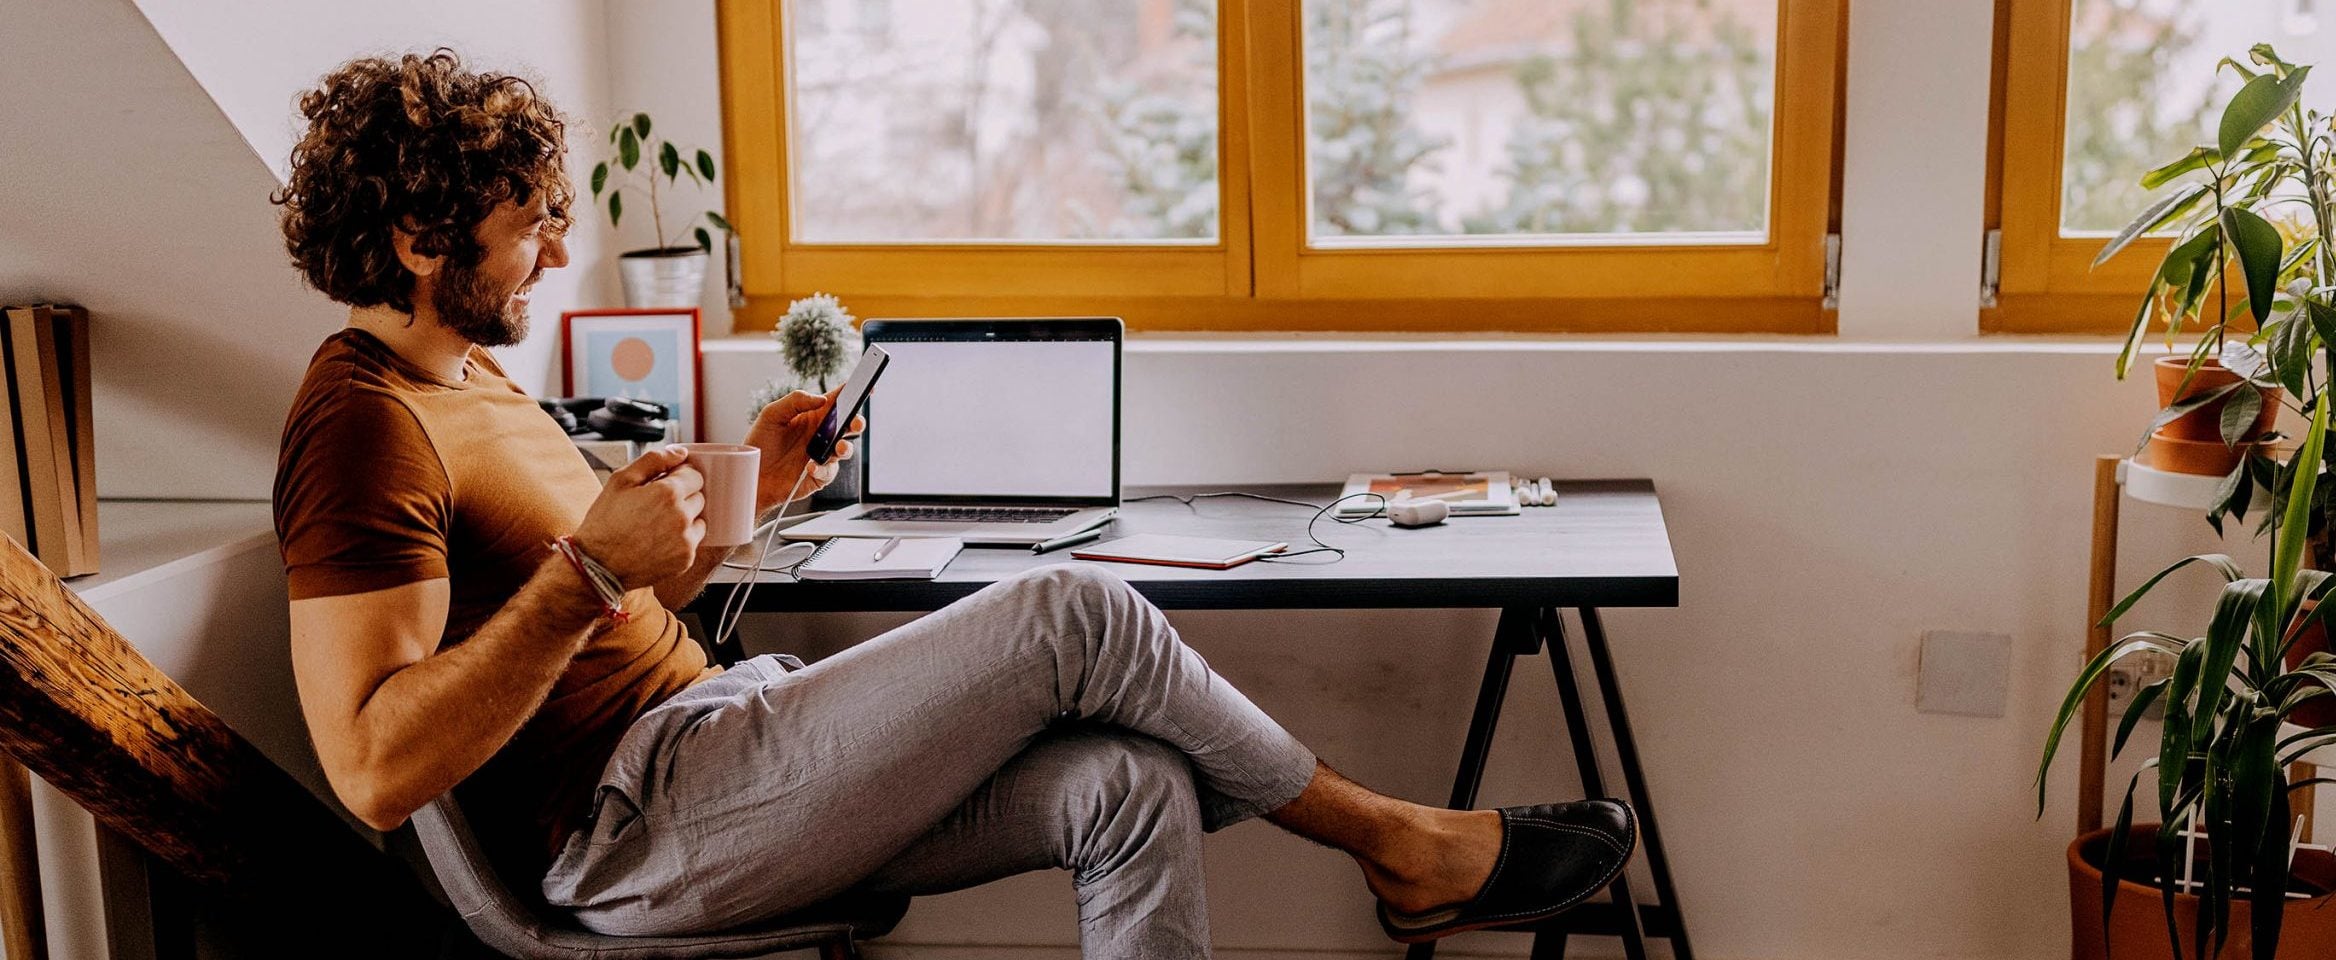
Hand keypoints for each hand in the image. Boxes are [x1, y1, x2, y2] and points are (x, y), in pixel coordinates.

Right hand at [571, 445, 705, 589]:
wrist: (597, 565)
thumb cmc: (604, 524)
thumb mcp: (620, 481)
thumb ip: (653, 461)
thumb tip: (679, 452)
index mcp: (668, 493)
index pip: (695, 475)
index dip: (679, 477)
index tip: (665, 484)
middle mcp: (682, 517)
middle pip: (699, 497)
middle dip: (682, 497)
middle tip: (655, 506)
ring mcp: (686, 540)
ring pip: (698, 520)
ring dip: (685, 519)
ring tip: (656, 525)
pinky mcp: (686, 559)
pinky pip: (693, 542)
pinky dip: (681, 540)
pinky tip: (658, 541)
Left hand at [744, 387, 863, 510]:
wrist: (751, 475)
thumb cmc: (760, 443)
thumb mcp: (772, 414)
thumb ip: (795, 401)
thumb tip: (820, 398)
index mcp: (812, 415)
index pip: (837, 400)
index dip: (854, 392)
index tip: (867, 386)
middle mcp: (821, 434)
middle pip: (849, 425)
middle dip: (858, 422)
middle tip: (855, 422)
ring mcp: (822, 455)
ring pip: (845, 449)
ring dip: (845, 448)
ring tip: (838, 448)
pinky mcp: (820, 475)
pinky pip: (829, 471)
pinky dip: (822, 469)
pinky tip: (810, 466)